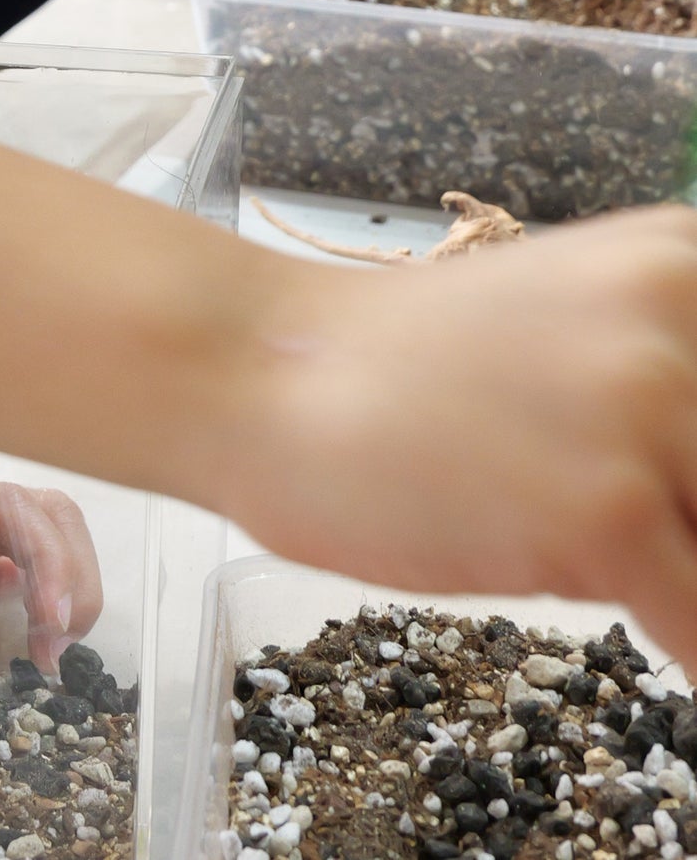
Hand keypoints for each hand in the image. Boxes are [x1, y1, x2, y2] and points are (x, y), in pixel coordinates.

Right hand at [226, 208, 696, 665]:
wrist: (264, 374)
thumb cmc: (401, 373)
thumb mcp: (576, 337)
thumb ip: (669, 389)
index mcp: (684, 261)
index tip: (678, 497)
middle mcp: (682, 313)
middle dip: (696, 525)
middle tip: (645, 535)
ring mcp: (647, 408)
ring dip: (682, 573)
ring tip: (612, 561)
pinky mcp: (610, 511)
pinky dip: (688, 655)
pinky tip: (644, 631)